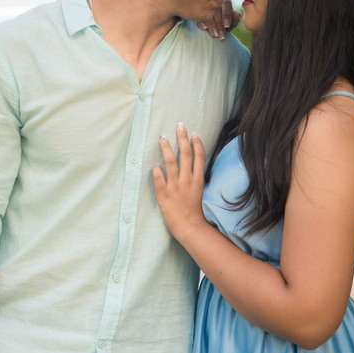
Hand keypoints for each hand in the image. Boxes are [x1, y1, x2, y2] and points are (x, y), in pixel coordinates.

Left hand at [152, 123, 207, 241]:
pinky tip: (154, 165)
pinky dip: (156, 170)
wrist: (189, 227)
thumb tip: (191, 165)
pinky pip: (159, 178)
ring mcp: (175, 186)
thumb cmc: (194, 210)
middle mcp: (187, 180)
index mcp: (197, 179)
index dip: (197, 143)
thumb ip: (195, 177)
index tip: (193, 133)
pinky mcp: (164, 193)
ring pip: (171, 162)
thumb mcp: (199, 191)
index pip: (199, 157)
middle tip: (179, 125)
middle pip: (186, 154)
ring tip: (162, 138)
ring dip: (166, 149)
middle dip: (182, 138)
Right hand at [196, 0, 235, 39]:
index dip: (226, 15)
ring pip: (207, 12)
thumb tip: (238, 15)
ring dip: (210, 24)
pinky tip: (204, 28)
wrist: (209, 13)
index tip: (227, 26)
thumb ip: (234, 17)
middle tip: (221, 35)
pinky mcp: (196, 8)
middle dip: (219, 24)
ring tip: (214, 34)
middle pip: (216, 9)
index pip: (226, 4)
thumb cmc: (224, 17)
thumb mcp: (230, 16)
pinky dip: (201, 22)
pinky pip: (198, 14)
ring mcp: (204, 2)